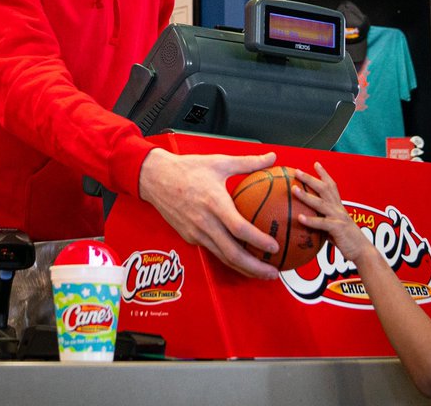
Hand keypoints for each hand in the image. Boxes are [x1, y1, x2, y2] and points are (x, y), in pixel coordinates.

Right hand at [137, 148, 279, 278]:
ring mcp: (196, 233)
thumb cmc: (188, 168)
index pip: (239, 228)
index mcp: (214, 203)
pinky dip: (230, 259)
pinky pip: (213, 251)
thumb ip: (249, 162)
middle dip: (254, 267)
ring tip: (262, 273)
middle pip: (232, 253)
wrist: (155, 178)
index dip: (258, 240)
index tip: (275, 246)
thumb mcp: (220, 161)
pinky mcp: (189, 237)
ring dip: (244, 269)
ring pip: (223, 258)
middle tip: (274, 273)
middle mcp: (204, 222)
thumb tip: (272, 157)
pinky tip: (243, 260)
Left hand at [293, 162, 369, 260]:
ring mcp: (338, 217)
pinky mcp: (338, 228)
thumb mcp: (334, 229)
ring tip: (294, 190)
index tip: (316, 164)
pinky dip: (311, 220)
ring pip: (321, 203)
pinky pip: (322, 223)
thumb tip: (308, 223)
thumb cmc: (347, 241)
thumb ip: (323, 223)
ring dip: (306, 196)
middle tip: (297, 171)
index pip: (331, 186)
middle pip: (324, 189)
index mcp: (338, 207)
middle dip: (311, 178)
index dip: (324, 174)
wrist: (363, 252)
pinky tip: (299, 218)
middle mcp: (338, 209)